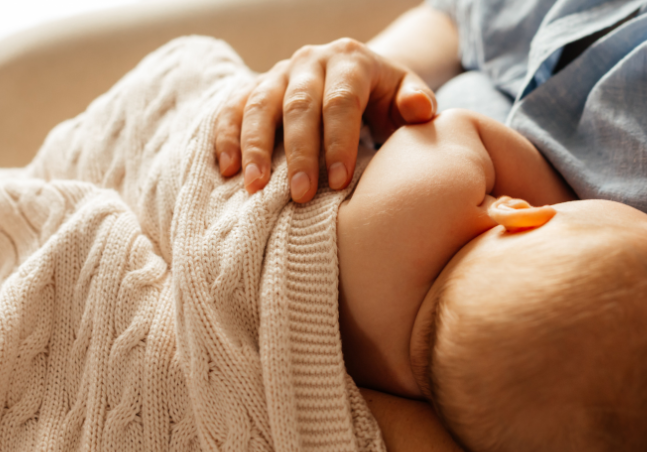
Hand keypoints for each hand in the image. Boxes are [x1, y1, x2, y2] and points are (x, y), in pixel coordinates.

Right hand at [214, 38, 436, 201]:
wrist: (357, 81)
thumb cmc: (387, 100)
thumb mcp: (408, 97)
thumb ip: (417, 102)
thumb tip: (419, 108)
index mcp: (350, 60)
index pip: (342, 101)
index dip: (339, 142)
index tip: (339, 182)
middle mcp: (310, 60)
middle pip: (299, 105)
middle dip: (299, 153)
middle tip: (300, 195)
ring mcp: (278, 73)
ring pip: (260, 105)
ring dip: (255, 148)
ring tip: (255, 188)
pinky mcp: (255, 88)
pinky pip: (233, 109)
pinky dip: (227, 137)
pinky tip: (228, 169)